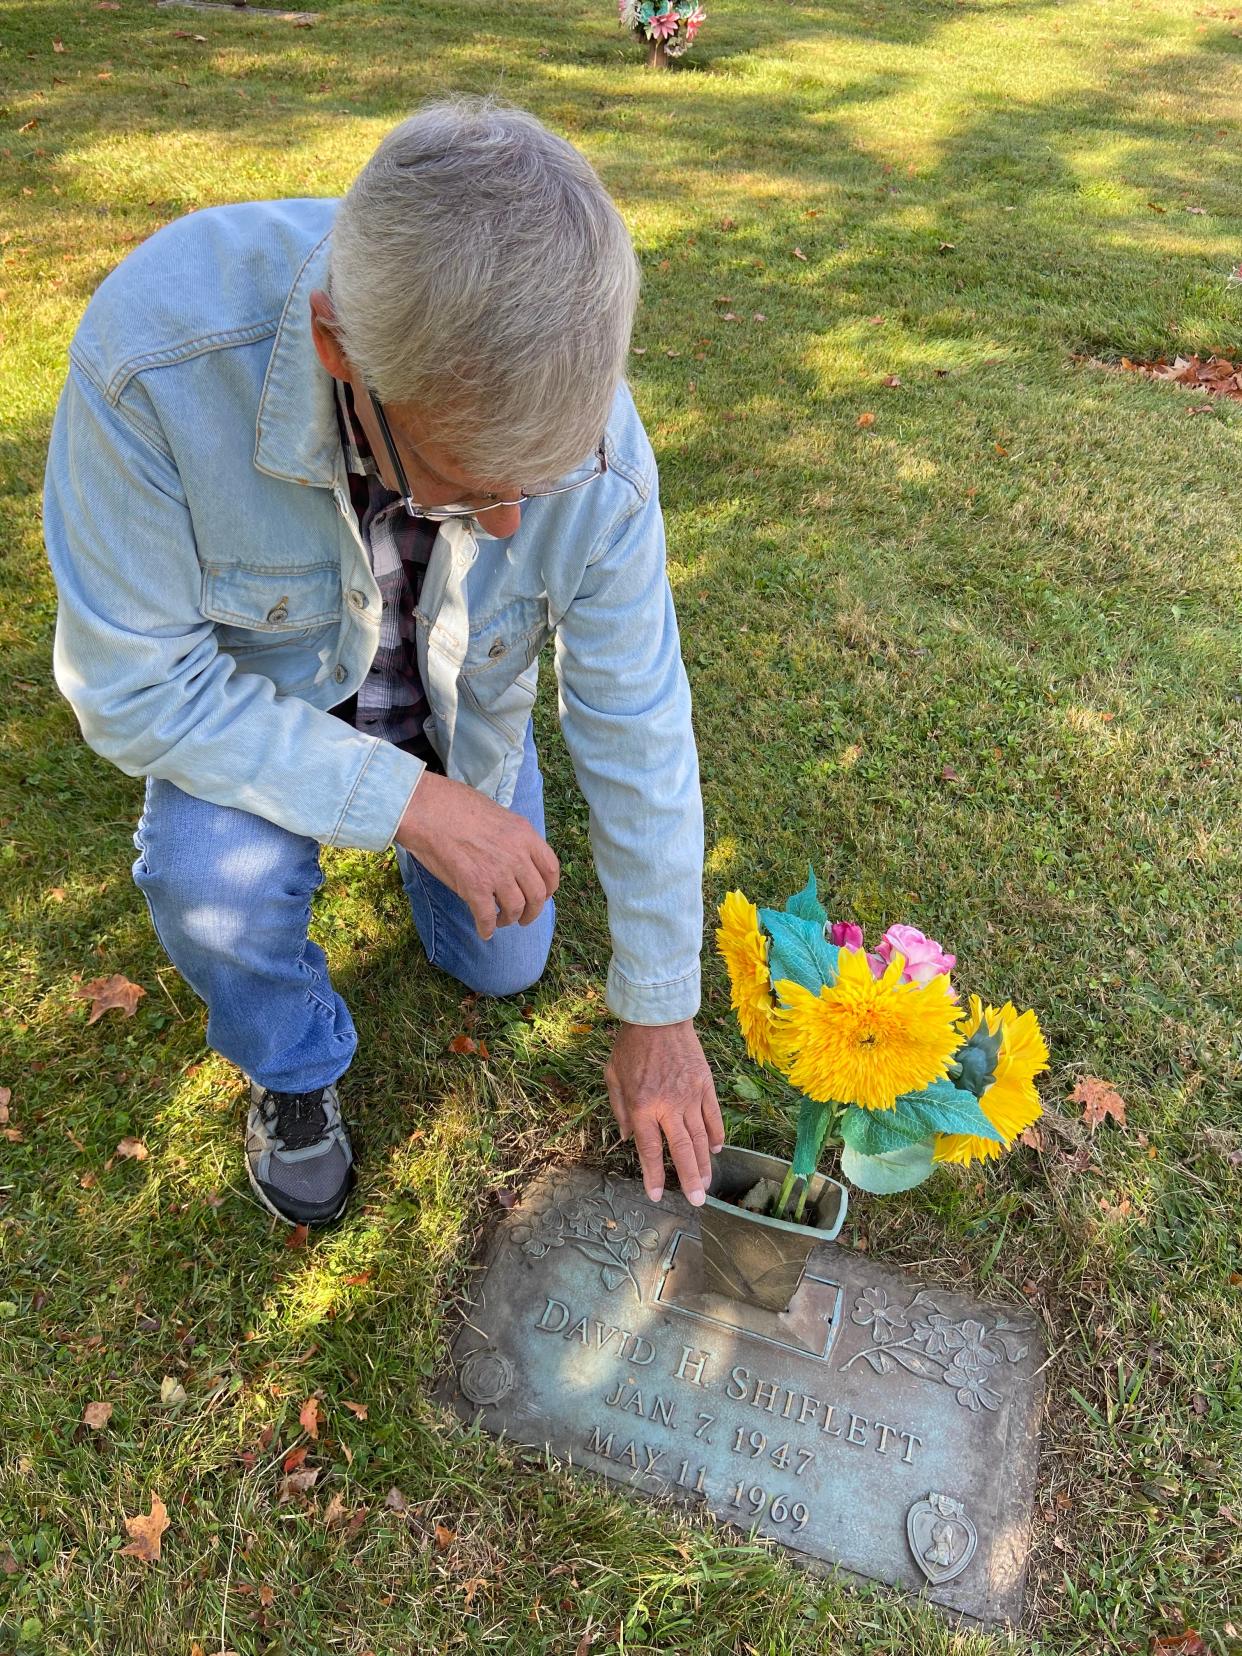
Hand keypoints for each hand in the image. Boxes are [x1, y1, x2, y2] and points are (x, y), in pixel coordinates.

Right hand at [395, 771, 558, 939]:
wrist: (426, 809)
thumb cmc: (455, 807)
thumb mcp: (498, 815)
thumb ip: (512, 838)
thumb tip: (515, 859)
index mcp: (525, 835)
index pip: (551, 869)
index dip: (549, 888)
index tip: (542, 896)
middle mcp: (516, 855)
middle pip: (537, 895)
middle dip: (532, 912)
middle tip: (524, 918)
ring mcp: (497, 872)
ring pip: (516, 908)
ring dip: (509, 919)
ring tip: (500, 921)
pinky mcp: (475, 887)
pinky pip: (487, 917)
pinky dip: (486, 928)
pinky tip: (484, 931)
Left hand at [605, 1020, 724, 1205]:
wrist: (658, 1016)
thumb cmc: (630, 1046)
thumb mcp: (612, 1077)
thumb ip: (620, 1110)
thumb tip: (627, 1139)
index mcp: (642, 1107)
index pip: (649, 1149)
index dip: (653, 1175)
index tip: (657, 1195)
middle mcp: (667, 1106)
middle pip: (681, 1150)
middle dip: (690, 1179)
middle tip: (697, 1201)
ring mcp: (690, 1096)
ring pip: (700, 1138)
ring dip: (704, 1164)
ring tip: (708, 1184)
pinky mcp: (705, 1085)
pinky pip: (713, 1116)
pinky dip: (716, 1135)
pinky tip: (716, 1150)